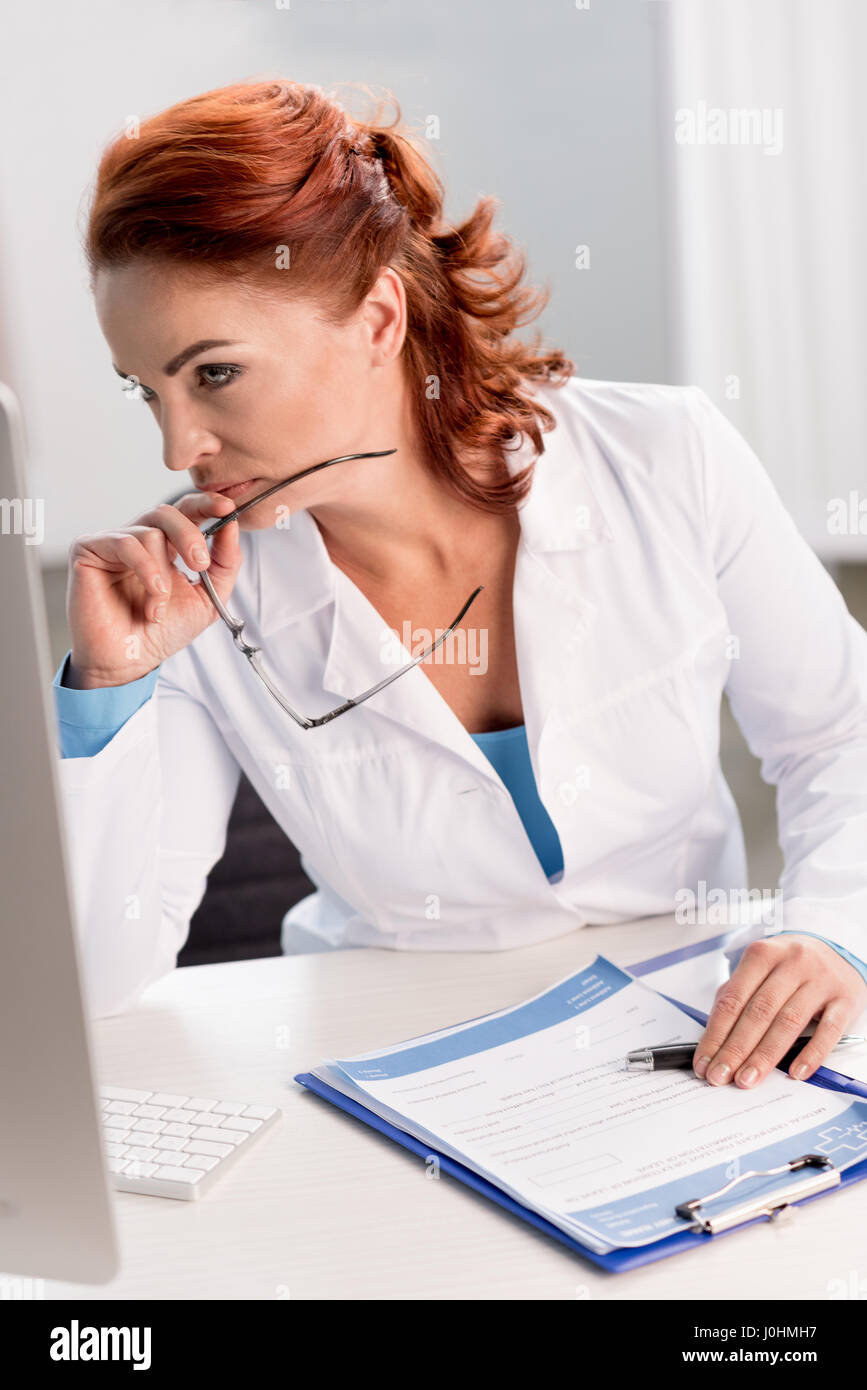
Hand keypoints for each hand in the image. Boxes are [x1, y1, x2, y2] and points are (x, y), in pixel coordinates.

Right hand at [66, 491, 241, 685]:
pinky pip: (125, 543)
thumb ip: (224, 564)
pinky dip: (146, 569)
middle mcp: (139, 540)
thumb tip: (232, 526)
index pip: (185, 512)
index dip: (206, 504)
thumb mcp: (207, 599)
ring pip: (150, 532)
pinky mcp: (88, 549)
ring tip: (159, 607)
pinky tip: (151, 597)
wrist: (129, 661)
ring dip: (163, 574)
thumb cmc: (162, 633)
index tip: (228, 508)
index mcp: (165, 547)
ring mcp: (112, 542)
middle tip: (200, 564)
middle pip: (167, 512)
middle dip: (190, 535)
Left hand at [693, 934, 866, 1087]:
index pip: (733, 1000)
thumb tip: (713, 1039)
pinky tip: (795, 1073)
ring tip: (748, 1079)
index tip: (704, 1063)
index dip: (715, 1034)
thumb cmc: (788, 968)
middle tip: (720, 1076)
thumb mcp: (760, 969)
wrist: (835, 954)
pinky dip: (811, 1055)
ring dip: (765, 1056)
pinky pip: (828, 1031)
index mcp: (763, 954)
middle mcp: (792, 963)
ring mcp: (821, 980)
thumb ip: (737, 996)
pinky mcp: (844, 1000)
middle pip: (758, 1012)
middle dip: (736, 1049)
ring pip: (788, 1022)